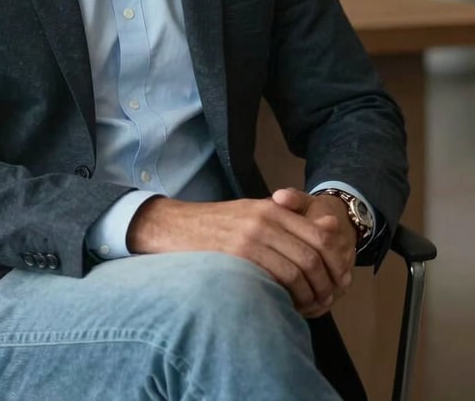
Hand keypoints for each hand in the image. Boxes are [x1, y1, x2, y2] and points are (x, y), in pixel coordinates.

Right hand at [127, 195, 348, 314]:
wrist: (176, 226)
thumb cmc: (216, 224)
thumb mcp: (252, 212)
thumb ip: (286, 218)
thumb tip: (327, 227)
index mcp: (272, 208)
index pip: (320, 235)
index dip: (336, 261)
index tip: (340, 279)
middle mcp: (265, 220)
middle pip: (313, 255)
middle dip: (327, 283)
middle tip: (329, 300)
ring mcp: (251, 237)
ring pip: (298, 270)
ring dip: (311, 295)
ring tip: (311, 307)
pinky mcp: (238, 256)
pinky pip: (276, 279)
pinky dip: (290, 297)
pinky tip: (289, 305)